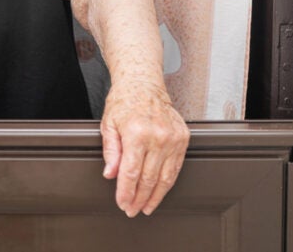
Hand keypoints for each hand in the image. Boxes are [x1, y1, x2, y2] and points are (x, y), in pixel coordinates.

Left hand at [99, 79, 189, 216]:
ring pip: (166, 177)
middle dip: (139, 198)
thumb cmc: (124, 101)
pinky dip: (168, 182)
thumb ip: (110, 152)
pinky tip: (160, 191)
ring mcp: (173, 138)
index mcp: (136, 133)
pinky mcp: (183, 138)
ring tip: (146, 207)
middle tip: (132, 209)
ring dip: (155, 196)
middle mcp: (158, 136)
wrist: (144, 83)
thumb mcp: (108, 125)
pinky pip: (176, 166)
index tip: (122, 203)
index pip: (131, 173)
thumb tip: (110, 174)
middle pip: (149, 179)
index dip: (126, 193)